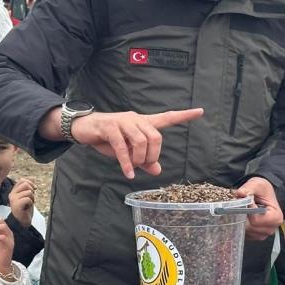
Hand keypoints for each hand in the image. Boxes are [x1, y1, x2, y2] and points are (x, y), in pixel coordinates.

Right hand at [9, 178, 35, 227]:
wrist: (22, 222)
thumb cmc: (25, 209)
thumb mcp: (27, 196)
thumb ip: (28, 187)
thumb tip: (32, 178)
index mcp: (13, 191)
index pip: (22, 180)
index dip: (30, 183)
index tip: (34, 189)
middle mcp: (12, 194)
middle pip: (25, 184)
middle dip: (32, 191)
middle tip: (30, 199)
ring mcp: (13, 200)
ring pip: (28, 192)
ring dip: (32, 199)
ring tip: (28, 204)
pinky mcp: (16, 205)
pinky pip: (28, 199)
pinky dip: (30, 203)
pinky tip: (27, 208)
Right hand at [68, 108, 203, 178]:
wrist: (83, 128)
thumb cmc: (107, 139)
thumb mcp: (127, 152)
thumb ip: (143, 160)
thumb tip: (158, 170)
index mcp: (143, 123)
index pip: (167, 117)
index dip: (184, 115)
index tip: (200, 112)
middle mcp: (136, 119)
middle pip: (156, 137)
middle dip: (153, 155)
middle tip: (144, 165)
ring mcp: (122, 122)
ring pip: (141, 141)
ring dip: (139, 159)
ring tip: (134, 168)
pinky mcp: (109, 128)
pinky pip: (122, 147)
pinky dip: (126, 163)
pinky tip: (128, 173)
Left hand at [235, 176, 283, 239]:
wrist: (262, 194)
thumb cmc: (263, 191)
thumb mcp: (258, 184)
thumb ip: (249, 188)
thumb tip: (241, 193)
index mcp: (275, 217)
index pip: (256, 221)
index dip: (248, 211)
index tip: (248, 203)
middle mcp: (271, 228)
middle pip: (250, 227)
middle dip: (243, 216)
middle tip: (243, 206)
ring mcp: (263, 233)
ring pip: (245, 231)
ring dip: (241, 220)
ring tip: (245, 210)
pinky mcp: (255, 235)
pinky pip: (244, 233)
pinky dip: (241, 225)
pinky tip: (244, 216)